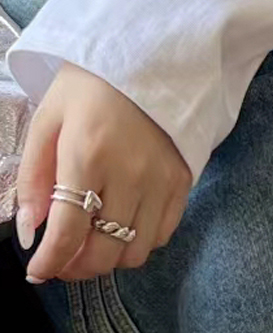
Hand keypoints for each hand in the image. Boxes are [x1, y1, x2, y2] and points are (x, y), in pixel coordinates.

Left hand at [15, 61, 192, 282]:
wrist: (150, 60)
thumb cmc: (91, 87)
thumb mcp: (48, 120)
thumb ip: (34, 178)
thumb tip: (31, 231)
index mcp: (87, 154)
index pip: (69, 230)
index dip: (51, 261)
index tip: (38, 272)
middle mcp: (129, 175)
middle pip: (104, 251)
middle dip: (78, 267)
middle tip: (63, 262)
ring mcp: (160, 183)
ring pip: (134, 253)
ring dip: (109, 259)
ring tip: (92, 244)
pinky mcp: (182, 185)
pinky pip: (160, 237)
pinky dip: (137, 243)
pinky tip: (121, 227)